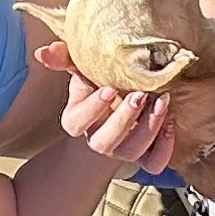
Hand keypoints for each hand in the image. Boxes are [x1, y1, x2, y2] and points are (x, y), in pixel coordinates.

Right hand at [36, 45, 180, 173]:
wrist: (122, 100)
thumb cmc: (99, 82)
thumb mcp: (81, 68)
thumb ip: (63, 58)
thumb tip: (42, 52)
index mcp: (77, 120)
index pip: (77, 123)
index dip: (92, 109)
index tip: (109, 89)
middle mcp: (98, 140)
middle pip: (105, 142)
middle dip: (124, 119)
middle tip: (140, 94)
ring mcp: (123, 151)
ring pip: (132, 152)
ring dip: (149, 128)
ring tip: (162, 101)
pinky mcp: (145, 157)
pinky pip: (155, 163)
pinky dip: (165, 147)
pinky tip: (171, 122)